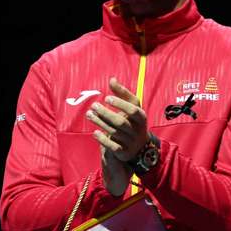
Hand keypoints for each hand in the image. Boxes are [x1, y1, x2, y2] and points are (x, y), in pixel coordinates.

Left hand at [87, 78, 148, 195]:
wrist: (139, 146)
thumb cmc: (133, 121)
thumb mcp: (132, 107)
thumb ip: (122, 93)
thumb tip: (112, 79)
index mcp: (141, 117)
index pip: (133, 110)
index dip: (120, 103)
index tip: (106, 98)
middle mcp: (137, 130)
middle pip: (120, 122)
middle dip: (105, 113)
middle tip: (93, 105)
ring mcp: (130, 142)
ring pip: (114, 132)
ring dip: (100, 122)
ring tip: (89, 114)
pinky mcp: (123, 151)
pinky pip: (112, 146)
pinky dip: (103, 139)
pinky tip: (95, 132)